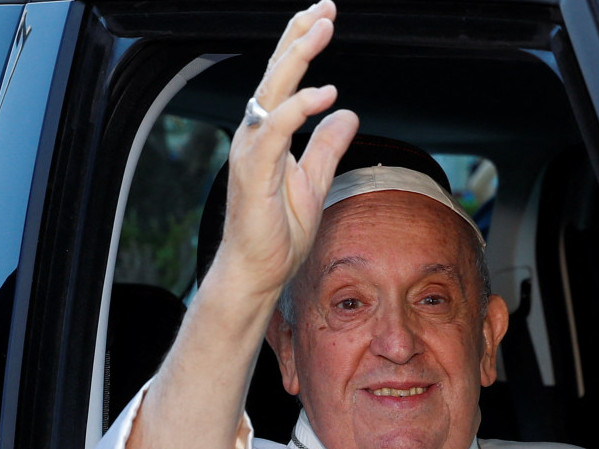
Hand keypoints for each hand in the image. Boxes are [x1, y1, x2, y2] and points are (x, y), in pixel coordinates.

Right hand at [221, 0, 358, 297]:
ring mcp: (251, 150)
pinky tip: (324, 93)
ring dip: (298, 57)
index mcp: (268, 134)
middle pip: (275, 72)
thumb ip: (327, 147)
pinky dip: (298, 108)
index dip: (301, 44)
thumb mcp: (315, 182)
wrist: (258, 272)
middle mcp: (255, 134)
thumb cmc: (279, 233)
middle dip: (299, 36)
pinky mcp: (253, 171)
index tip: (323, 16)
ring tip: (323, 29)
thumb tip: (347, 114)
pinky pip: (274, 129)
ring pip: (272, 91)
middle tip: (325, 8)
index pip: (284, 78)